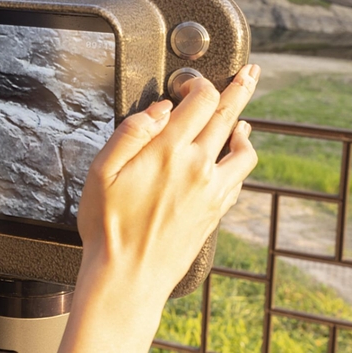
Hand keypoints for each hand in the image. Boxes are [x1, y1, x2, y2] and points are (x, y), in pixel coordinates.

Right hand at [60, 64, 260, 351]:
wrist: (128, 279)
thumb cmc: (108, 227)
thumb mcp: (101, 171)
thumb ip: (131, 132)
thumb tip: (160, 108)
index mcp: (168, 151)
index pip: (201, 100)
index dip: (197, 82)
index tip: (186, 81)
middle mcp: (198, 167)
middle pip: (228, 116)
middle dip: (239, 89)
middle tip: (250, 73)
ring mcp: (212, 191)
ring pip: (242, 149)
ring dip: (244, 127)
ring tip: (243, 119)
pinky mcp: (216, 211)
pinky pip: (238, 177)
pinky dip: (239, 159)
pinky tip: (233, 158)